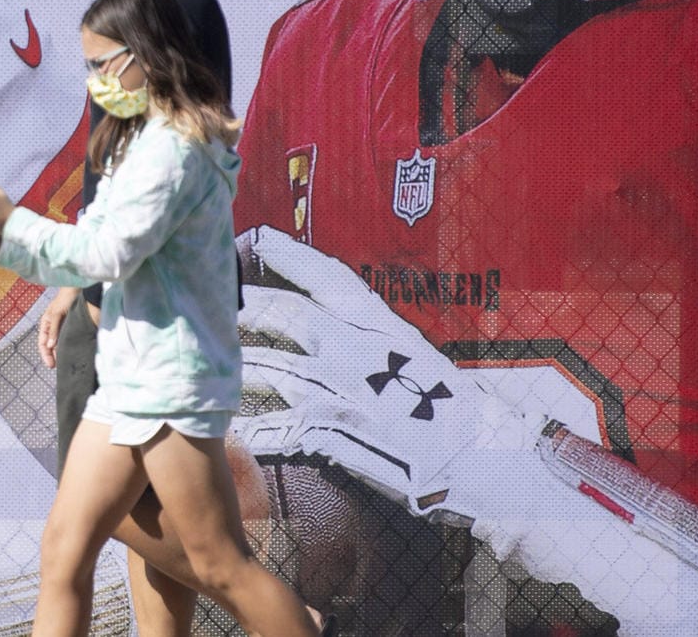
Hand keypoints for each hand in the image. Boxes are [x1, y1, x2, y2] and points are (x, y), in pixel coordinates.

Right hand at [38, 288, 79, 367]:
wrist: (78, 288)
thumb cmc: (65, 298)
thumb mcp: (57, 313)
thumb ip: (54, 329)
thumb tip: (49, 346)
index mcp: (45, 323)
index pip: (42, 343)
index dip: (45, 355)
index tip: (51, 365)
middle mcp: (52, 327)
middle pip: (49, 346)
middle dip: (52, 356)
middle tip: (58, 367)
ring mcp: (61, 327)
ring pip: (58, 344)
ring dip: (60, 353)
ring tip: (65, 362)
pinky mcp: (71, 326)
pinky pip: (66, 339)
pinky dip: (67, 346)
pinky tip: (72, 352)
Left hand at [234, 228, 551, 524]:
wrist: (485, 461)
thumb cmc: (465, 414)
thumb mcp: (425, 361)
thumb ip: (382, 343)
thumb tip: (355, 330)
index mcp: (383, 325)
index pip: (327, 276)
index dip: (287, 255)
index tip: (254, 237)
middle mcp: (356, 349)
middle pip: (284, 315)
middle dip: (246, 308)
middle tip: (217, 305)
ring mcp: (341, 390)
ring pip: (272, 369)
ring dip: (240, 367)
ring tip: (212, 368)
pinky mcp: (333, 433)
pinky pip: (278, 427)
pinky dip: (254, 429)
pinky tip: (235, 429)